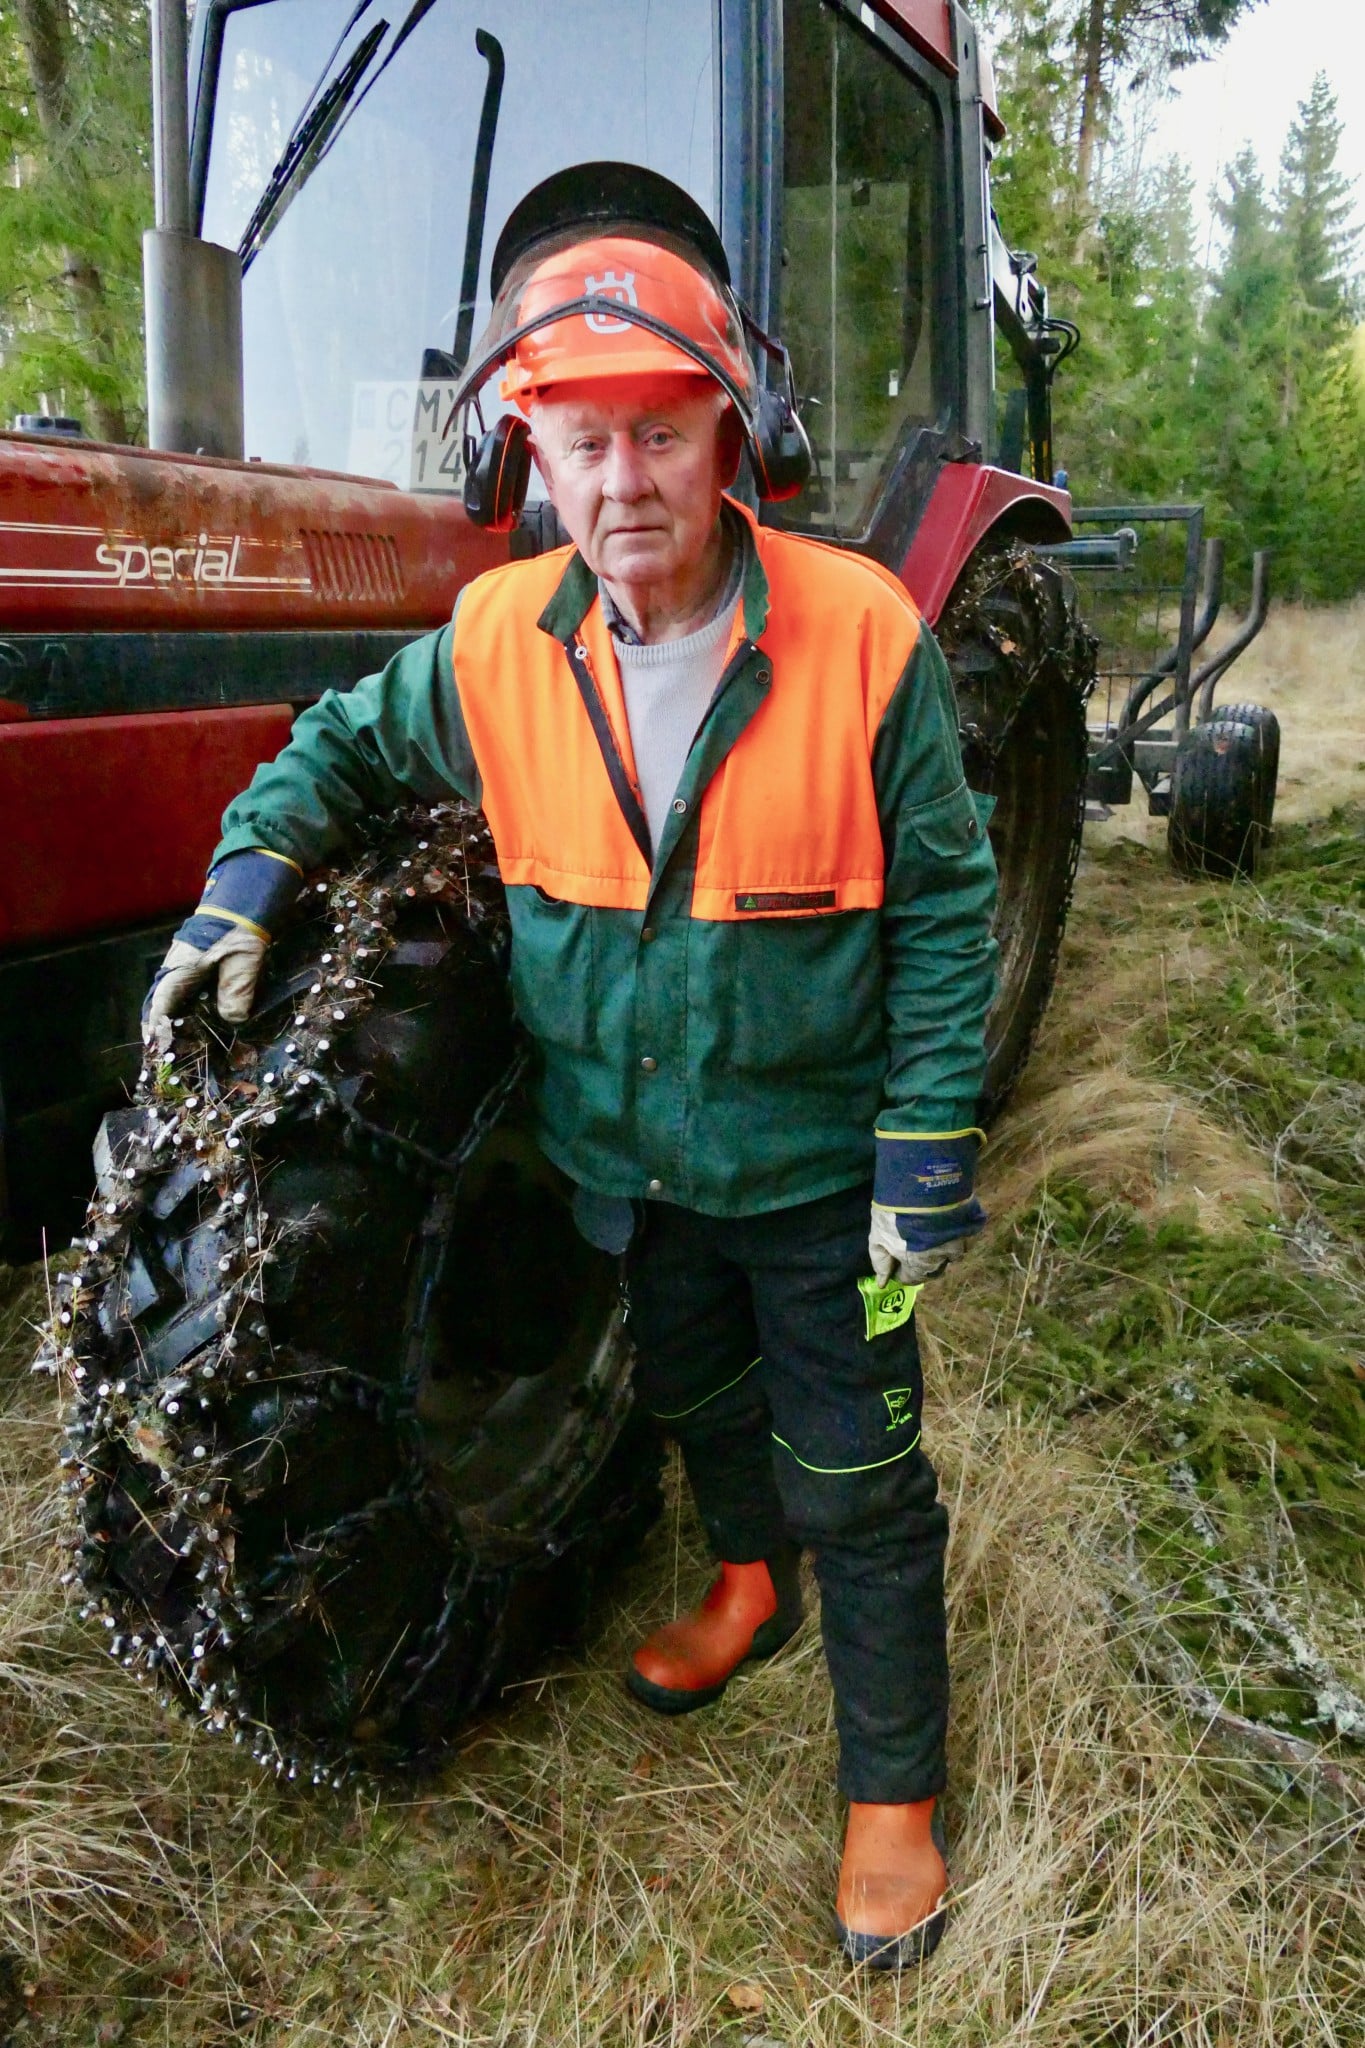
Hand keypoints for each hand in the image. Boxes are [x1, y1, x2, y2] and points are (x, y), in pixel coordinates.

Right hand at [141, 847, 301, 1051]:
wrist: (243, 899)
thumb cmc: (240, 929)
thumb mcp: (244, 961)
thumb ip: (237, 991)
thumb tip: (233, 1019)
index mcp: (180, 969)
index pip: (160, 1006)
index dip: (158, 1030)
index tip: (158, 1051)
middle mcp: (175, 969)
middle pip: (160, 1005)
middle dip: (160, 1029)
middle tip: (164, 1054)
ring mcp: (182, 965)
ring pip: (170, 999)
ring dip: (172, 1020)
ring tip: (179, 1043)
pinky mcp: (194, 964)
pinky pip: (182, 992)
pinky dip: (184, 1008)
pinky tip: (197, 1021)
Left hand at [869, 1126, 986, 1283]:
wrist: (923, 1181)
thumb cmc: (896, 1210)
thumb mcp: (879, 1235)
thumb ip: (881, 1261)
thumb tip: (882, 1282)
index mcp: (919, 1264)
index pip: (912, 1278)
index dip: (902, 1271)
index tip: (897, 1261)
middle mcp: (943, 1258)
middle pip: (933, 1268)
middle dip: (922, 1262)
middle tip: (913, 1247)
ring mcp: (960, 1241)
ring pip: (951, 1252)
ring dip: (941, 1247)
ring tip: (930, 1232)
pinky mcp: (971, 1225)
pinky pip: (963, 1235)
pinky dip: (955, 1231)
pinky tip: (944, 1220)